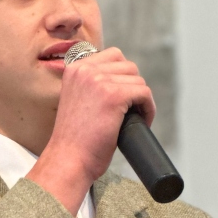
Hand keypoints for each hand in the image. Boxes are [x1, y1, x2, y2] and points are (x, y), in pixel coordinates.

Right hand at [28, 47, 155, 214]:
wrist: (69, 161)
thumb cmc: (75, 140)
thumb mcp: (78, 101)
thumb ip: (92, 86)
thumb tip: (121, 80)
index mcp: (75, 69)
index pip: (112, 56)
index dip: (122, 77)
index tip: (123, 97)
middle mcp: (85, 70)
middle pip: (127, 65)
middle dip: (133, 87)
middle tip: (130, 110)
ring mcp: (99, 81)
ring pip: (138, 79)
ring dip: (141, 98)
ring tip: (136, 118)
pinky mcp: (114, 95)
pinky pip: (144, 93)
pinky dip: (148, 108)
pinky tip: (143, 121)